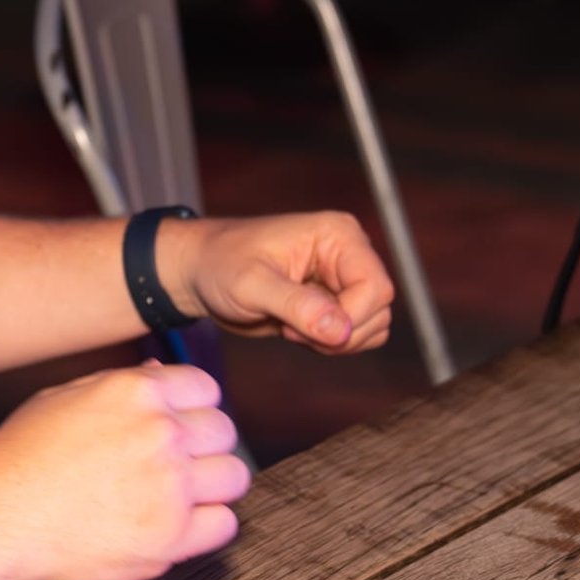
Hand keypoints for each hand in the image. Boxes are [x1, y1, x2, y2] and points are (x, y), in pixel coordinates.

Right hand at [0, 362, 247, 579]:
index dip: (194, 408)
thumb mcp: (68, 396)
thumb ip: (122, 386)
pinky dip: (208, 525)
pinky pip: (223, 525)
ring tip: (184, 494)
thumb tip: (161, 376)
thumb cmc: (24, 456)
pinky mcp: (169, 537)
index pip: (206, 389)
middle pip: (224, 431)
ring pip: (234, 477)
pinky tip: (180, 523)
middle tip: (182, 462)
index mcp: (138, 392)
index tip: (184, 424)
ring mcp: (169, 486)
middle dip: (206, 445)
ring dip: (213, 485)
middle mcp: (160, 433)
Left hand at [161, 211, 395, 354]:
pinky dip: (330, 345)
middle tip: (290, 328)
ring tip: (291, 327)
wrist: (201, 273)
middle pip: (378, 310)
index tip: (299, 326)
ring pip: (372, 326)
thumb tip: (340, 329)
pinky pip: (355, 335)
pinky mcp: (333, 302)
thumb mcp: (252, 284)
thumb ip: (298, 305)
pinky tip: (295, 330)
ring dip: (335, 342)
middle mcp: (348, 253)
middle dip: (339, 333)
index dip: (349, 317)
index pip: (376, 287)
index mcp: (337, 234)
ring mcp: (342, 279)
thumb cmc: (220, 264)